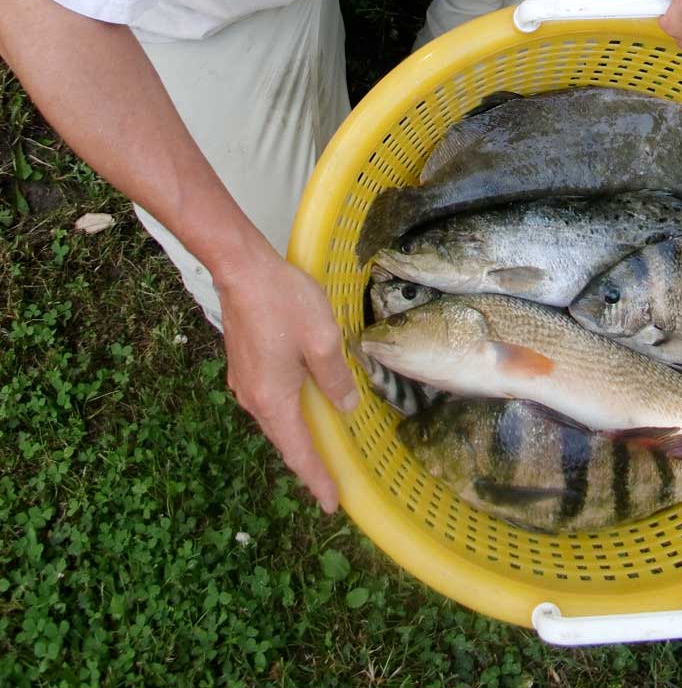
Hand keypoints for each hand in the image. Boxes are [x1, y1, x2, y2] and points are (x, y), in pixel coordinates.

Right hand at [216, 249, 358, 511]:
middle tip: (331, 481)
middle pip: (285, 439)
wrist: (242, 270)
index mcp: (274, 401)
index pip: (299, 453)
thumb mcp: (323, 340)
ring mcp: (244, 382)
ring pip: (276, 418)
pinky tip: (302, 402)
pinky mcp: (243, 365)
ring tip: (320, 446)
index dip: (317, 479)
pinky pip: (269, 398)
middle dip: (309, 461)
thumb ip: (335, 378)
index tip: (331, 505)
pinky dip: (288, 410)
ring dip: (298, 433)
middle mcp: (253, 399)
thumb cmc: (284, 302)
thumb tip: (344, 406)